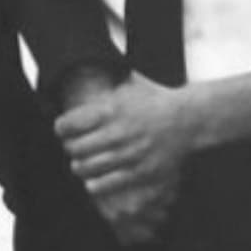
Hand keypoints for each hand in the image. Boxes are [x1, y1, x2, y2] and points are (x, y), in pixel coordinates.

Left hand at [56, 73, 197, 242]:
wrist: (190, 119)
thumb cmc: (156, 100)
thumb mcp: (129, 84)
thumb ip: (107, 80)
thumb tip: (84, 65)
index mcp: (112, 110)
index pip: (69, 124)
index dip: (60, 128)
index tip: (62, 130)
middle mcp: (119, 133)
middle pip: (74, 148)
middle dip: (69, 148)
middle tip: (72, 148)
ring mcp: (130, 154)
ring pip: (86, 168)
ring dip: (79, 167)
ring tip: (80, 164)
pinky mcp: (141, 172)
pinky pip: (106, 184)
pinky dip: (94, 185)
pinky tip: (92, 181)